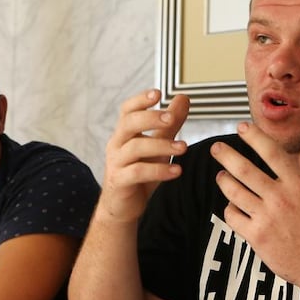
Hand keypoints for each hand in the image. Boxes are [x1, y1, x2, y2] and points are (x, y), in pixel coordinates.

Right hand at [99, 90, 189, 222]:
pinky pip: (138, 172)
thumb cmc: (139, 174)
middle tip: (172, 118)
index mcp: (124, 133)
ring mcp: (116, 163)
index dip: (141, 100)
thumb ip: (169, 124)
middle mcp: (117, 144)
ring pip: (136, 147)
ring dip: (162, 146)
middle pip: (129, 123)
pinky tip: (177, 171)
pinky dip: (159, 170)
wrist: (123, 206)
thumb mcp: (157, 147)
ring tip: (183, 147)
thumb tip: (183, 98)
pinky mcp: (119, 181)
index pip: (128, 110)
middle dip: (151, 118)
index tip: (158, 93)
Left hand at [210, 122, 299, 294]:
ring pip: (234, 192)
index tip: (241, 127)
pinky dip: (229, 208)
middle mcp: (281, 198)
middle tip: (215, 148)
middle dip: (226, 155)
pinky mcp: (257, 237)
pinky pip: (233, 216)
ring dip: (224, 180)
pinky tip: (232, 204)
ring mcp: (267, 218)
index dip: (254, 137)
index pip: (272, 153)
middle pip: (244, 169)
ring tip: (221, 175)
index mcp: (299, 184)